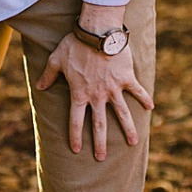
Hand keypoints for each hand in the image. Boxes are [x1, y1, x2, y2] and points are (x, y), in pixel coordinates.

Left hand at [34, 34, 154, 160]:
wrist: (97, 32)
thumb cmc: (75, 44)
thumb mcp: (56, 59)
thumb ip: (48, 75)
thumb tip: (39, 86)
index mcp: (79, 94)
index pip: (76, 121)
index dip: (75, 136)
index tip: (76, 150)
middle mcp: (97, 96)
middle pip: (99, 125)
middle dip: (100, 143)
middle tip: (101, 158)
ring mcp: (113, 89)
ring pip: (122, 114)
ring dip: (128, 130)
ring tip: (133, 143)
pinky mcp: (126, 78)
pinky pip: (137, 91)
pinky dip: (145, 99)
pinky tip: (151, 108)